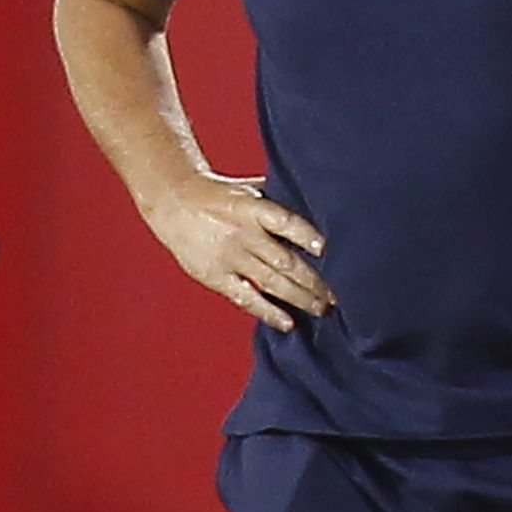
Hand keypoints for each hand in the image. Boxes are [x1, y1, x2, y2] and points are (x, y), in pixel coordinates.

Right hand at [145, 173, 332, 332]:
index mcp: (253, 207)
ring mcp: (230, 257)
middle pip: (284, 261)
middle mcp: (243, 233)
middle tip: (338, 295)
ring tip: (322, 309)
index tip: (325, 248)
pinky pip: (246, 298)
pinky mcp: (216, 276)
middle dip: (314, 281)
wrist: (174, 202)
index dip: (305, 235)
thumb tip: (323, 204)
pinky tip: (287, 323)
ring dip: (299, 298)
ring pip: (271, 283)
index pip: (284, 222)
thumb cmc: (220, 195)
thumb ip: (280, 198)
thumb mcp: (250, 189)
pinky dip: (268, 312)